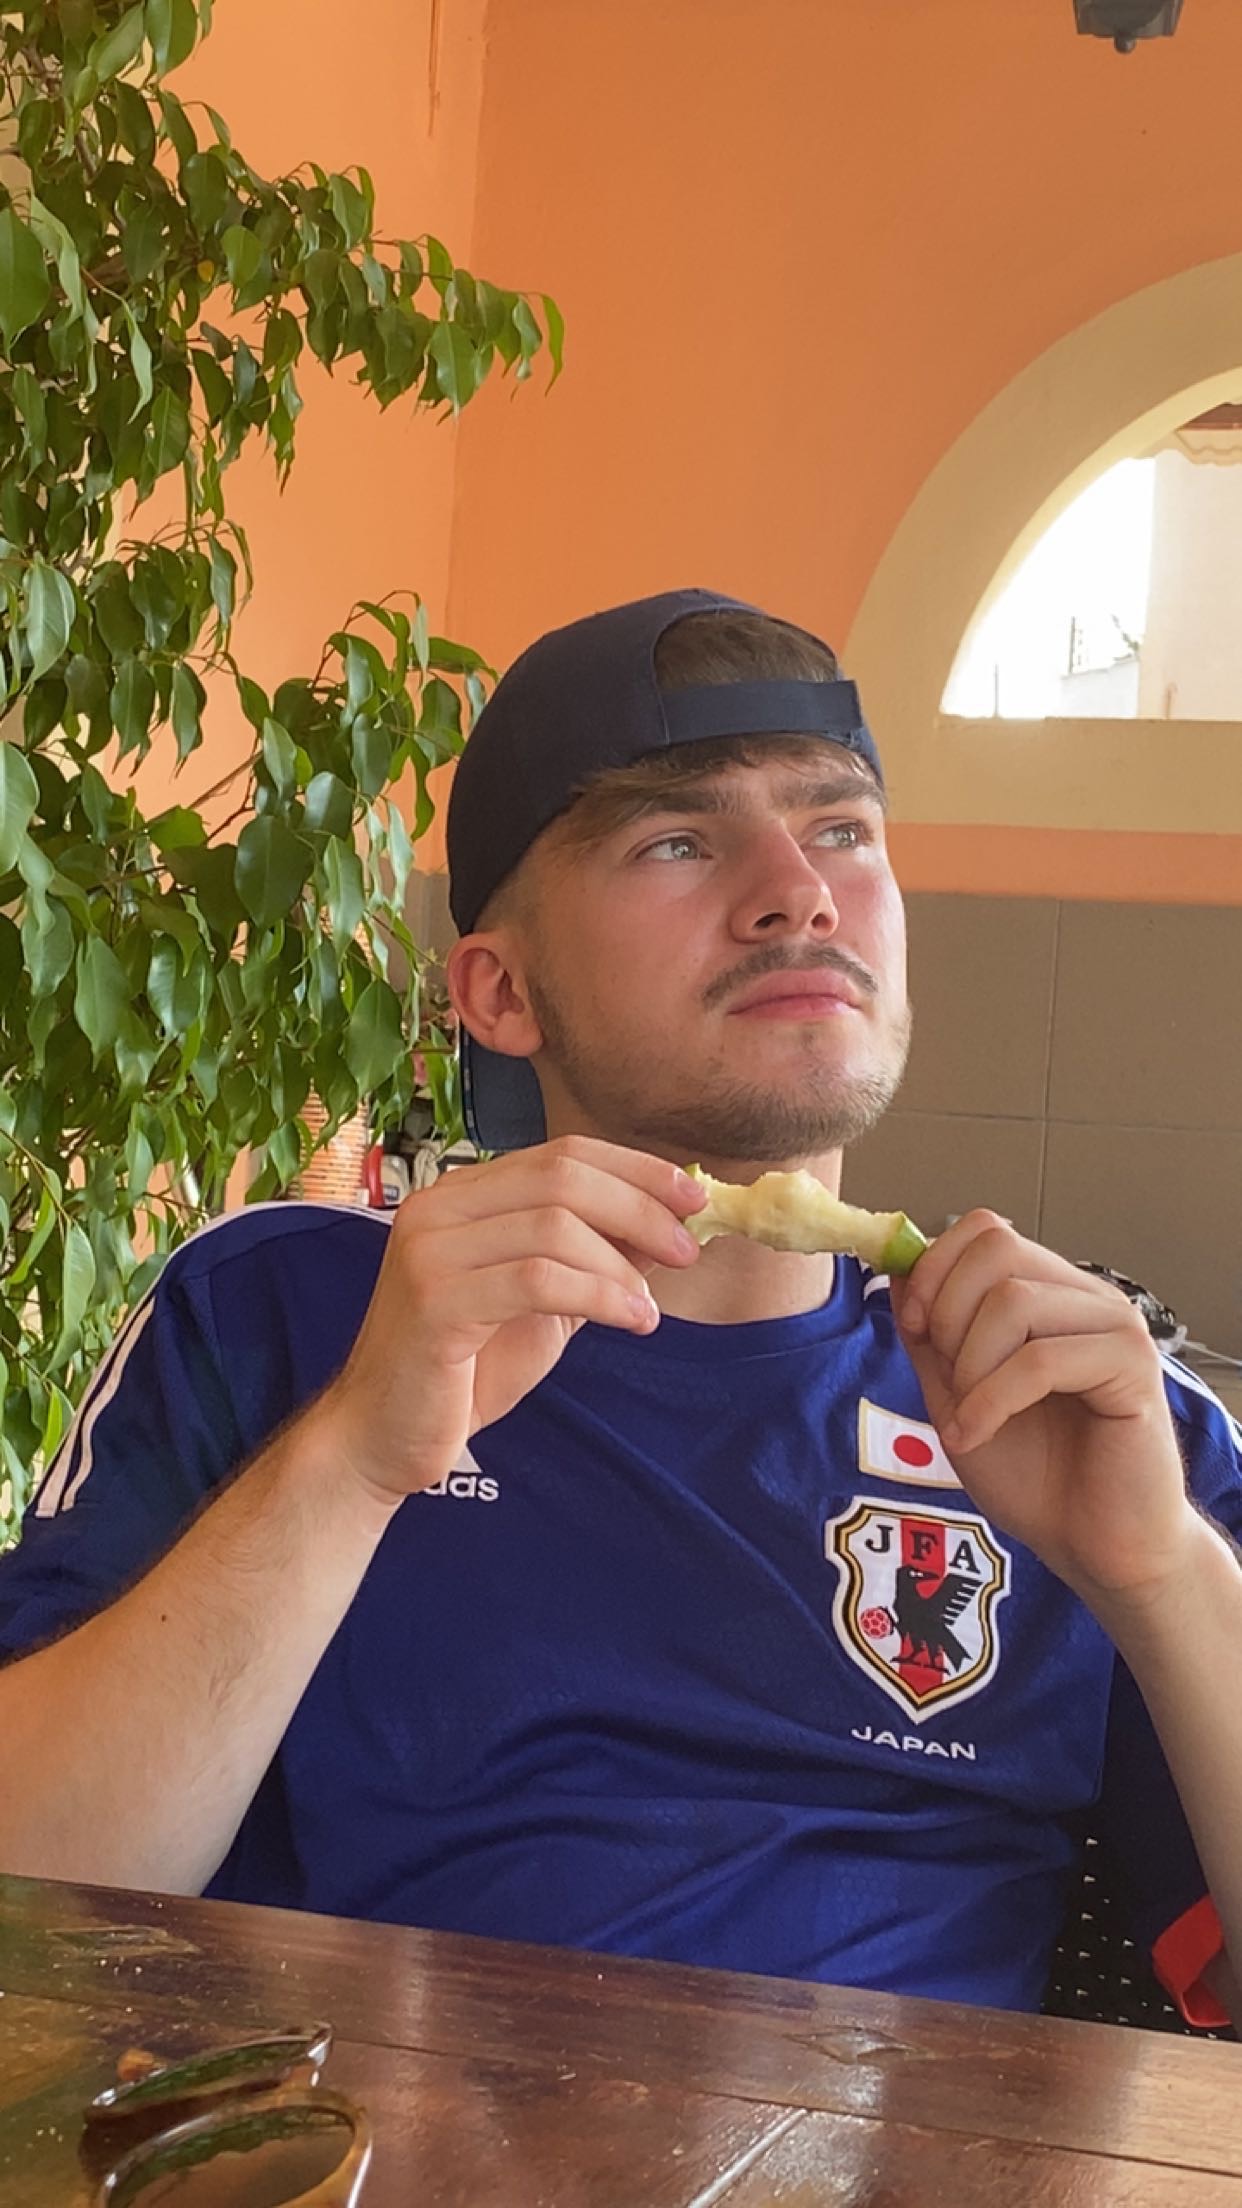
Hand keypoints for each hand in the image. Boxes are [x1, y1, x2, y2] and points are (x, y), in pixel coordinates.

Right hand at [310, 1136, 703, 1505]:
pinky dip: (601, 1296)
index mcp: (462, 1196)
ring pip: (554, 1226)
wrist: (382, 1438)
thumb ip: (590, 1260)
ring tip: (649, 1307)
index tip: (693, 1198)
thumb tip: (666, 1226)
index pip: (561, 1154)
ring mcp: (430, 1250)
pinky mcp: (434, 1301)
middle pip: (562, 1178)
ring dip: (622, 1264)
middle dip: (640, 1208)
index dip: (635, 1169)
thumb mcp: (541, 1304)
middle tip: (688, 1248)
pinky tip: (632, 1320)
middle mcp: (438, 1208)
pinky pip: (538, 1280)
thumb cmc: (463, 1372)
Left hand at [890, 1212, 1196, 1605]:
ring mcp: (1114, 1327)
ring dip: (969, 1367)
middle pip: (997, 1249)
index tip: (912, 1326)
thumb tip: (897, 1273)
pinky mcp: (1132, 1368)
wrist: (1093, 1546)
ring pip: (1013, 1301)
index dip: (933, 1268)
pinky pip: (1041, 1359)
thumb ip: (931, 1336)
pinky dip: (991, 1401)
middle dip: (947, 1313)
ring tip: (969, 1420)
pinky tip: (978, 1436)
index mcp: (1049, 1294)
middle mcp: (1086, 1298)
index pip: (985, 1230)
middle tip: (948, 1380)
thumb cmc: (1036, 1476)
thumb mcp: (957, 1396)